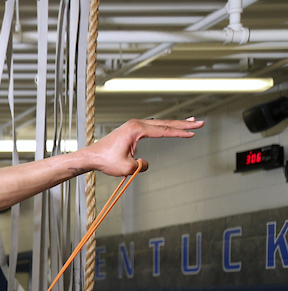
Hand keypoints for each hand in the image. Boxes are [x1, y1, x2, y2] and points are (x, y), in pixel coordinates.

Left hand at [86, 118, 202, 176]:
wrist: (91, 157)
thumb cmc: (106, 162)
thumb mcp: (127, 168)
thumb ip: (142, 166)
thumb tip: (146, 163)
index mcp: (136, 129)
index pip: (163, 130)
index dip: (179, 132)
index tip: (192, 133)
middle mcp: (136, 124)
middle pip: (164, 123)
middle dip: (183, 124)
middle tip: (200, 122)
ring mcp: (133, 125)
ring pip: (159, 124)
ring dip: (175, 123)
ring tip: (191, 122)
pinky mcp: (131, 130)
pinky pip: (152, 127)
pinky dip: (164, 127)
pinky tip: (171, 127)